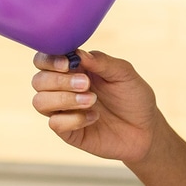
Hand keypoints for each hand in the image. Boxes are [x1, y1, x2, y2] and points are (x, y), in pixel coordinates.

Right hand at [31, 49, 159, 163]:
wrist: (146, 130)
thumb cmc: (134, 97)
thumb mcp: (124, 73)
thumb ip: (101, 61)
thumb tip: (77, 53)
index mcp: (75, 69)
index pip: (44, 60)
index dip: (49, 60)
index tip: (67, 64)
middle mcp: (64, 88)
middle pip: (38, 80)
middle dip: (60, 81)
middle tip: (86, 84)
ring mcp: (64, 111)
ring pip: (39, 102)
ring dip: (64, 99)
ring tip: (91, 100)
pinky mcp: (68, 132)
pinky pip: (55, 124)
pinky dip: (73, 119)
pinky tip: (94, 118)